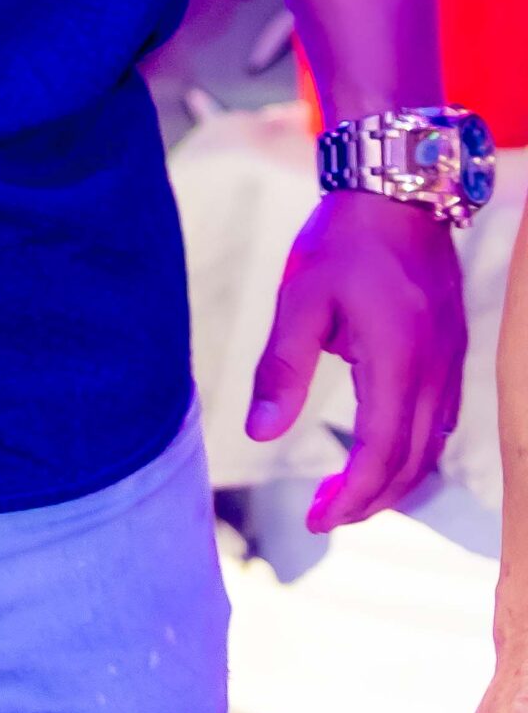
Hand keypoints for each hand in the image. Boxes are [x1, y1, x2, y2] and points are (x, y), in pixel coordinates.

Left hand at [246, 190, 464, 529]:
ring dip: (393, 481)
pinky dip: (413, 451)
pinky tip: (383, 451)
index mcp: (398, 364)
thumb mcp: (300, 300)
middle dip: (368, 501)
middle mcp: (435, 374)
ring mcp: (451, 364)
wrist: (397, 190)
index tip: (314, 521)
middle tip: (324, 516)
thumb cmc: (344, 240)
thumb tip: (259, 434)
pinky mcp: (453, 352)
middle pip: (412, 465)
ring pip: (432, 449)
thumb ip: (282, 369)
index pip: (380, 457)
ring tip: (347, 494)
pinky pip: (442, 423)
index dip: (349, 500)